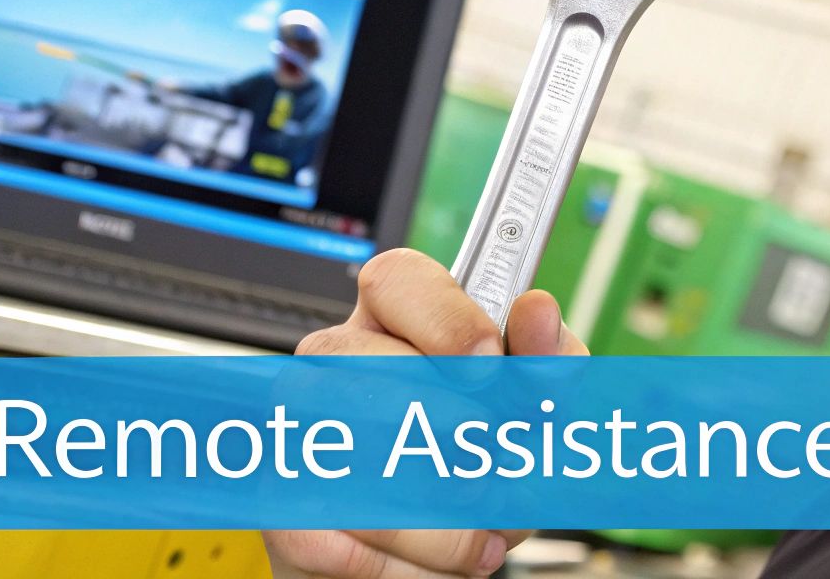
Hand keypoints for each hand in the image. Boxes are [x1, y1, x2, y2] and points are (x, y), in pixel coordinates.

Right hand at [264, 248, 588, 577]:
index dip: (445, 318)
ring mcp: (297, 428)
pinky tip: (438, 563)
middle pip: (357, 360)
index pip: (399, 279)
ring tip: (482, 536)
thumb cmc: (487, 464)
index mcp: (402, 319)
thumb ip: (547, 362)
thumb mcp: (537, 411)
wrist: (440, 553)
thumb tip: (536, 311)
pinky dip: (398, 559)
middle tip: (494, 476)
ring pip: (341, 448)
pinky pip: (325, 530)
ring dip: (432, 512)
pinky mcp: (282, 504)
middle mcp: (338, 361)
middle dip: (443, 428)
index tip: (491, 366)